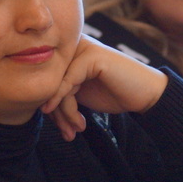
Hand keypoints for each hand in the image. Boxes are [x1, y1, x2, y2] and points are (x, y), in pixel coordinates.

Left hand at [41, 35, 167, 140]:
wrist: (145, 93)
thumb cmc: (115, 93)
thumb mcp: (81, 95)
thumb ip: (61, 93)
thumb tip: (37, 104)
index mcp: (69, 53)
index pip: (48, 80)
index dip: (51, 107)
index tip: (61, 128)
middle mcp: (73, 47)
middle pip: (51, 82)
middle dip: (57, 113)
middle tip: (67, 134)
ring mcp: (82, 49)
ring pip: (57, 85)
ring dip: (65, 114)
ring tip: (76, 130)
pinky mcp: (91, 56)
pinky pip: (67, 83)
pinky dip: (65, 104)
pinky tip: (74, 121)